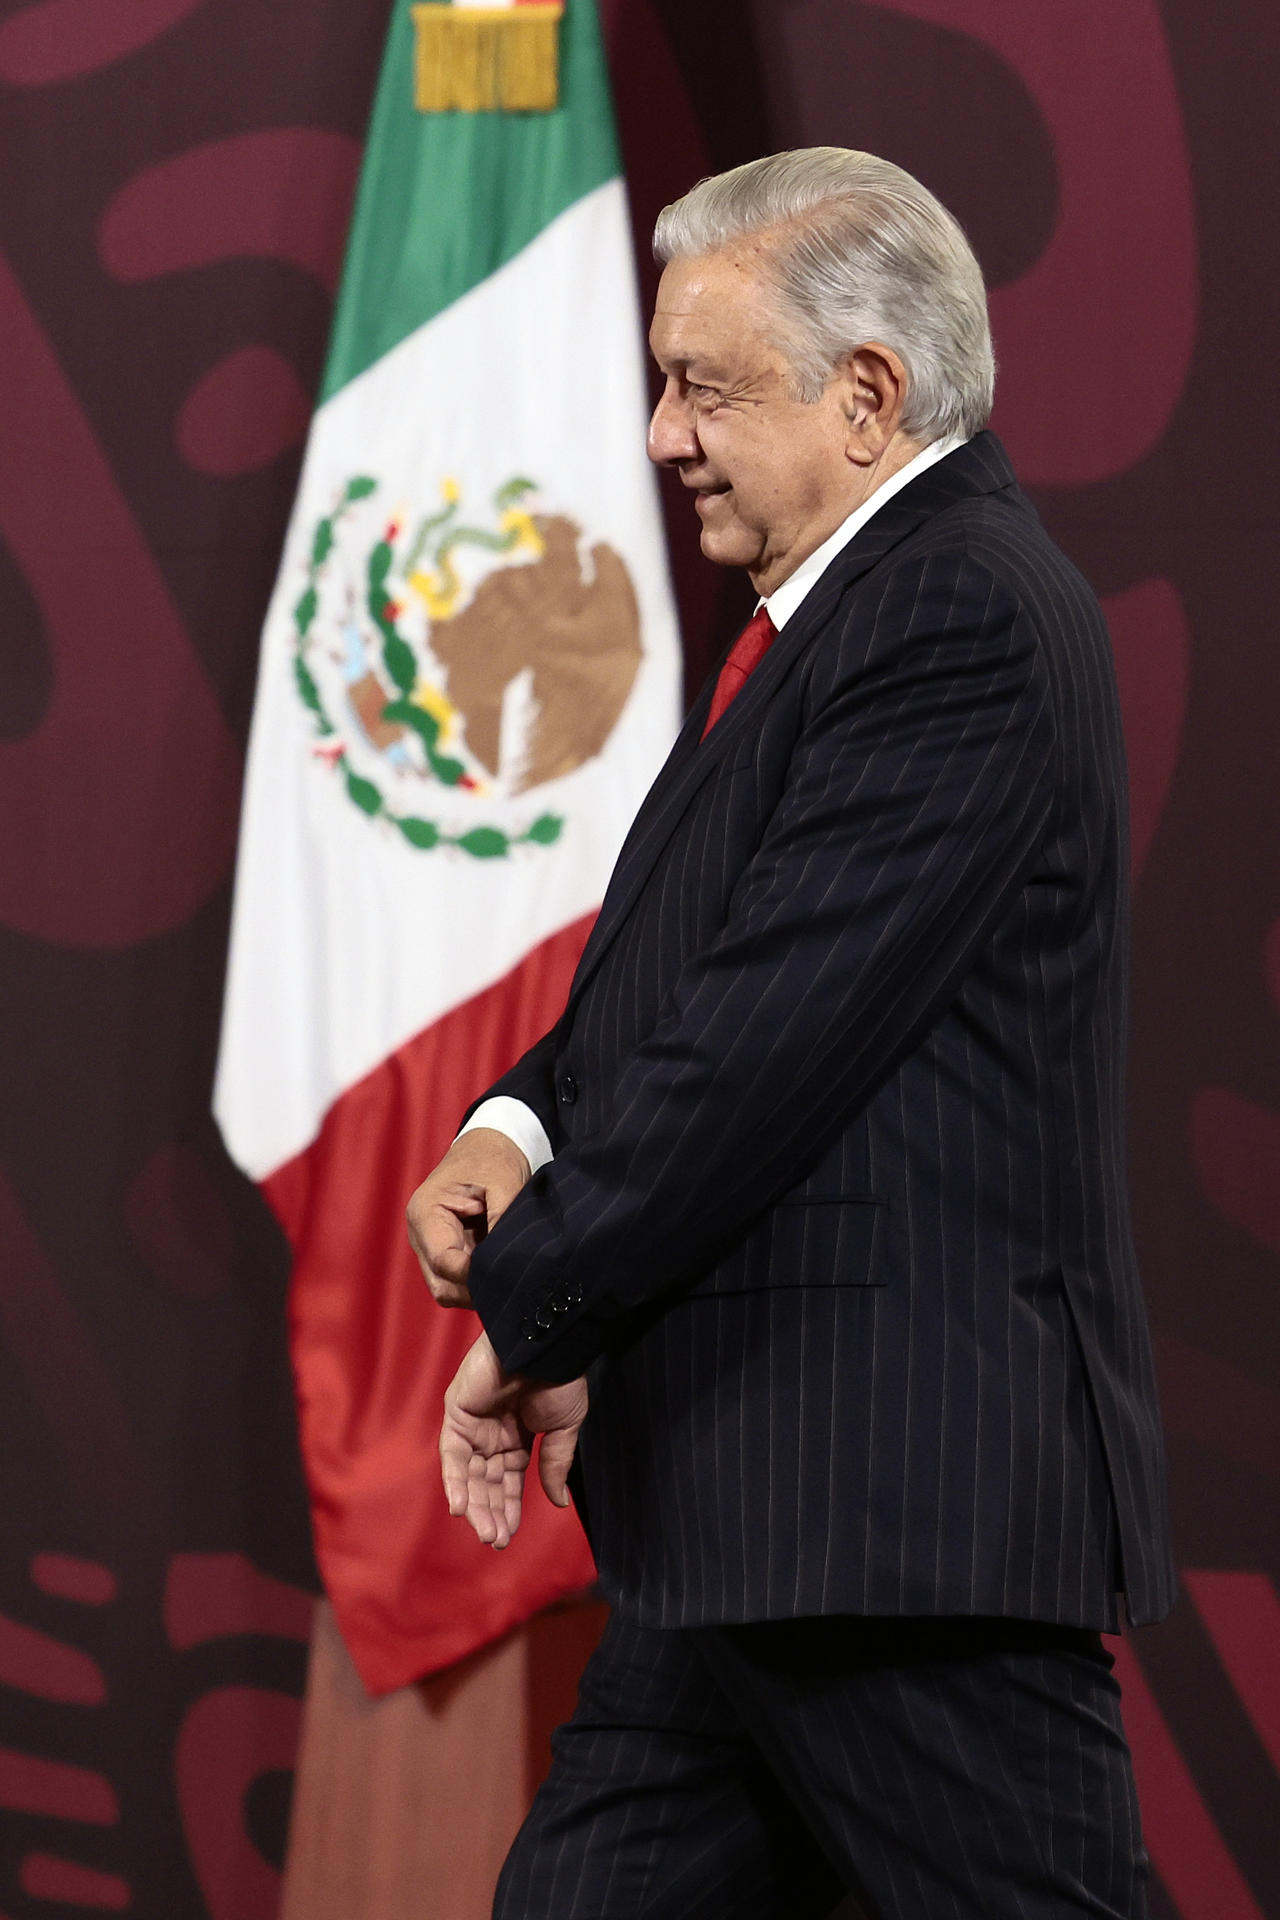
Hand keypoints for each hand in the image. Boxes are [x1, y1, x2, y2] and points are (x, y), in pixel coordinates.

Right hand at [406, 1129, 530, 1308]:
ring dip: (477, 1288)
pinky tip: (501, 1269)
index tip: (505, 1273)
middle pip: (442, 1286)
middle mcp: (421, 1235)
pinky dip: (479, 1282)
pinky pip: (458, 1281)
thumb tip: (506, 1262)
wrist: (487, 1146)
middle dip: (475, 1290)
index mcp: (426, 1213)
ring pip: (449, 1289)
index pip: (444, 1262)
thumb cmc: (492, 1159)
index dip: (474, 1275)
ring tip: (507, 1272)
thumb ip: (502, 1221)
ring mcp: (430, 1247)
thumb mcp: (504, 1184)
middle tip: (511, 1283)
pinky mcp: (446, 1252)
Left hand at [440, 1331, 588, 1548]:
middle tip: (495, 1540)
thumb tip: (559, 1503)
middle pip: (487, 1482)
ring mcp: (473, 1424)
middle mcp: (492, 1433)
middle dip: (491, 1512)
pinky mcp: (457, 1413)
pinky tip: (462, 1508)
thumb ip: (555, 1465)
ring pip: (469, 1474)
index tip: (508, 1536)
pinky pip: (453, 1455)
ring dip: (475, 1504)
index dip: (509, 1508)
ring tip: (485, 1532)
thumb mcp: (563, 1428)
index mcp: (519, 1436)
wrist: (545, 1345)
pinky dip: (455, 1482)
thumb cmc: (560, 1380)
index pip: (509, 1482)